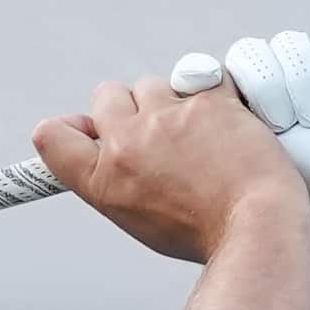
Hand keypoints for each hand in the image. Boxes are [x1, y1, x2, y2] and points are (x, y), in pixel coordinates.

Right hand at [35, 68, 307, 267]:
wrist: (256, 226)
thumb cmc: (207, 232)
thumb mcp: (141, 218)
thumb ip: (118, 180)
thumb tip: (109, 151)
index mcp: (103, 179)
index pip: (53, 136)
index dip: (71, 127)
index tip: (90, 129)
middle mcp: (127, 143)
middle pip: (106, 94)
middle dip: (130, 107)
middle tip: (162, 135)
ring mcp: (166, 117)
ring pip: (153, 83)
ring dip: (172, 99)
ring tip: (201, 133)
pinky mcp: (206, 99)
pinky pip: (203, 76)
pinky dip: (215, 94)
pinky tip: (228, 123)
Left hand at [212, 28, 309, 240]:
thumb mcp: (266, 166)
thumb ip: (227, 134)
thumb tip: (190, 96)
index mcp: (251, 117)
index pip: (224, 75)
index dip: (229, 81)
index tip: (238, 104)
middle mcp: (278, 90)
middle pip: (251, 54)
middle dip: (271, 88)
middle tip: (289, 123)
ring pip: (288, 46)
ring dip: (304, 82)